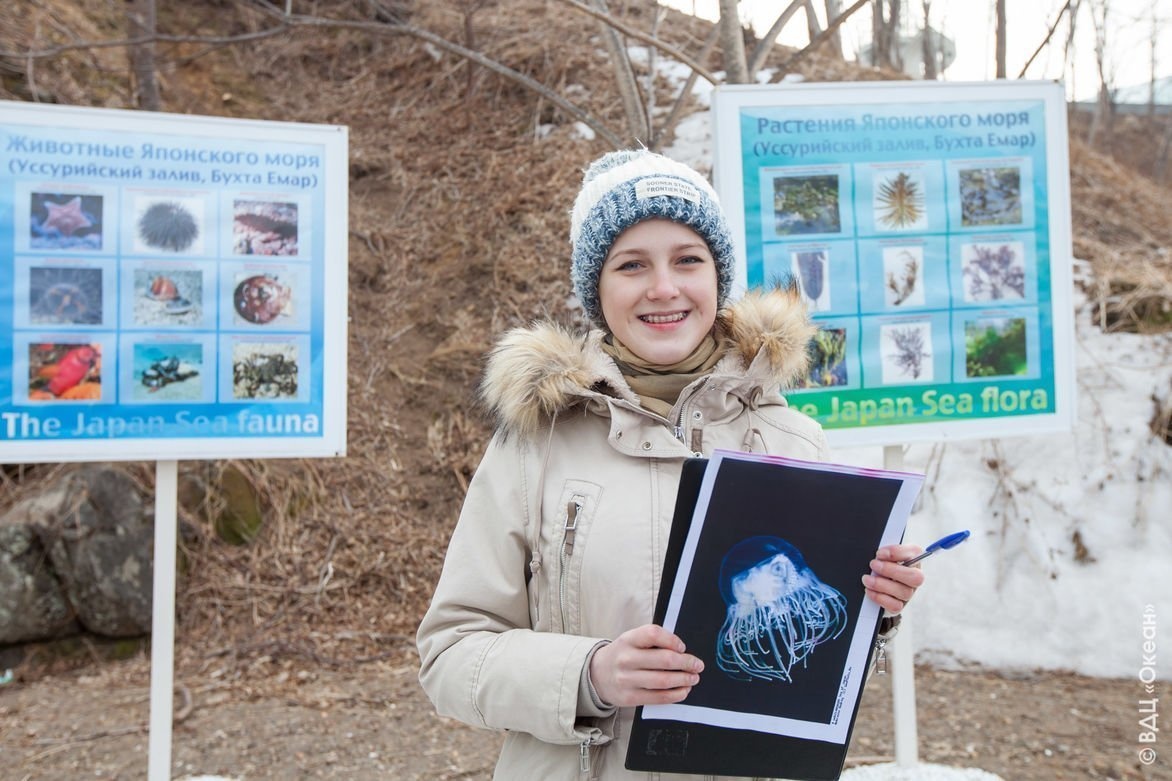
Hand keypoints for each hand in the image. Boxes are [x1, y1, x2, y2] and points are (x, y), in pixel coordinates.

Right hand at [589, 624, 703, 706]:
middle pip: (663, 660)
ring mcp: (627, 680)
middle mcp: (626, 659)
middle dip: (686, 663)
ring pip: (663, 680)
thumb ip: (653, 641)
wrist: (598, 674)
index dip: (672, 640)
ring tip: (693, 678)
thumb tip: (683, 650)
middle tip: (698, 665)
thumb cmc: (623, 654)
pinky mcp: (630, 697)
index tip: (683, 646)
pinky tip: (684, 690)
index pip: (653, 634)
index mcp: (628, 639)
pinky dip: (676, 694)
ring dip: (684, 680)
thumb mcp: (632, 640)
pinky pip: (658, 697)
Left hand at [862, 544, 925, 613]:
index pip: (915, 553)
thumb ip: (884, 551)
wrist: (873, 582)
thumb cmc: (879, 563)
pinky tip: (869, 591)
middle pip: (915, 577)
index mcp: (913, 558)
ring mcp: (909, 592)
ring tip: (867, 579)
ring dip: (882, 584)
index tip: (879, 553)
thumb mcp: (882, 553)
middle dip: (891, 570)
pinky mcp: (900, 605)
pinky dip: (880, 597)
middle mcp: (914, 576)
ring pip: (904, 592)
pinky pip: (895, 605)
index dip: (896, 553)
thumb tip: (878, 554)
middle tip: (873, 565)